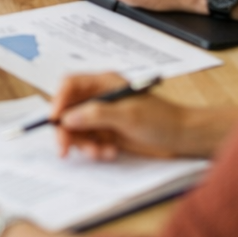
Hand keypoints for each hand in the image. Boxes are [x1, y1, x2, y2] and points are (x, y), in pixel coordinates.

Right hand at [51, 73, 193, 160]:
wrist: (184, 138)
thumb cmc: (161, 119)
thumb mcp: (128, 116)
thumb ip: (96, 115)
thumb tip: (67, 118)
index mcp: (103, 83)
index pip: (70, 85)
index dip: (58, 101)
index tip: (53, 120)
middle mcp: (99, 98)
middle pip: (69, 110)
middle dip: (66, 130)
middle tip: (64, 150)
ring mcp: (103, 116)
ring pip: (77, 129)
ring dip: (83, 144)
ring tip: (99, 153)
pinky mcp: (108, 133)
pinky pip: (90, 141)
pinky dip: (95, 150)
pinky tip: (110, 153)